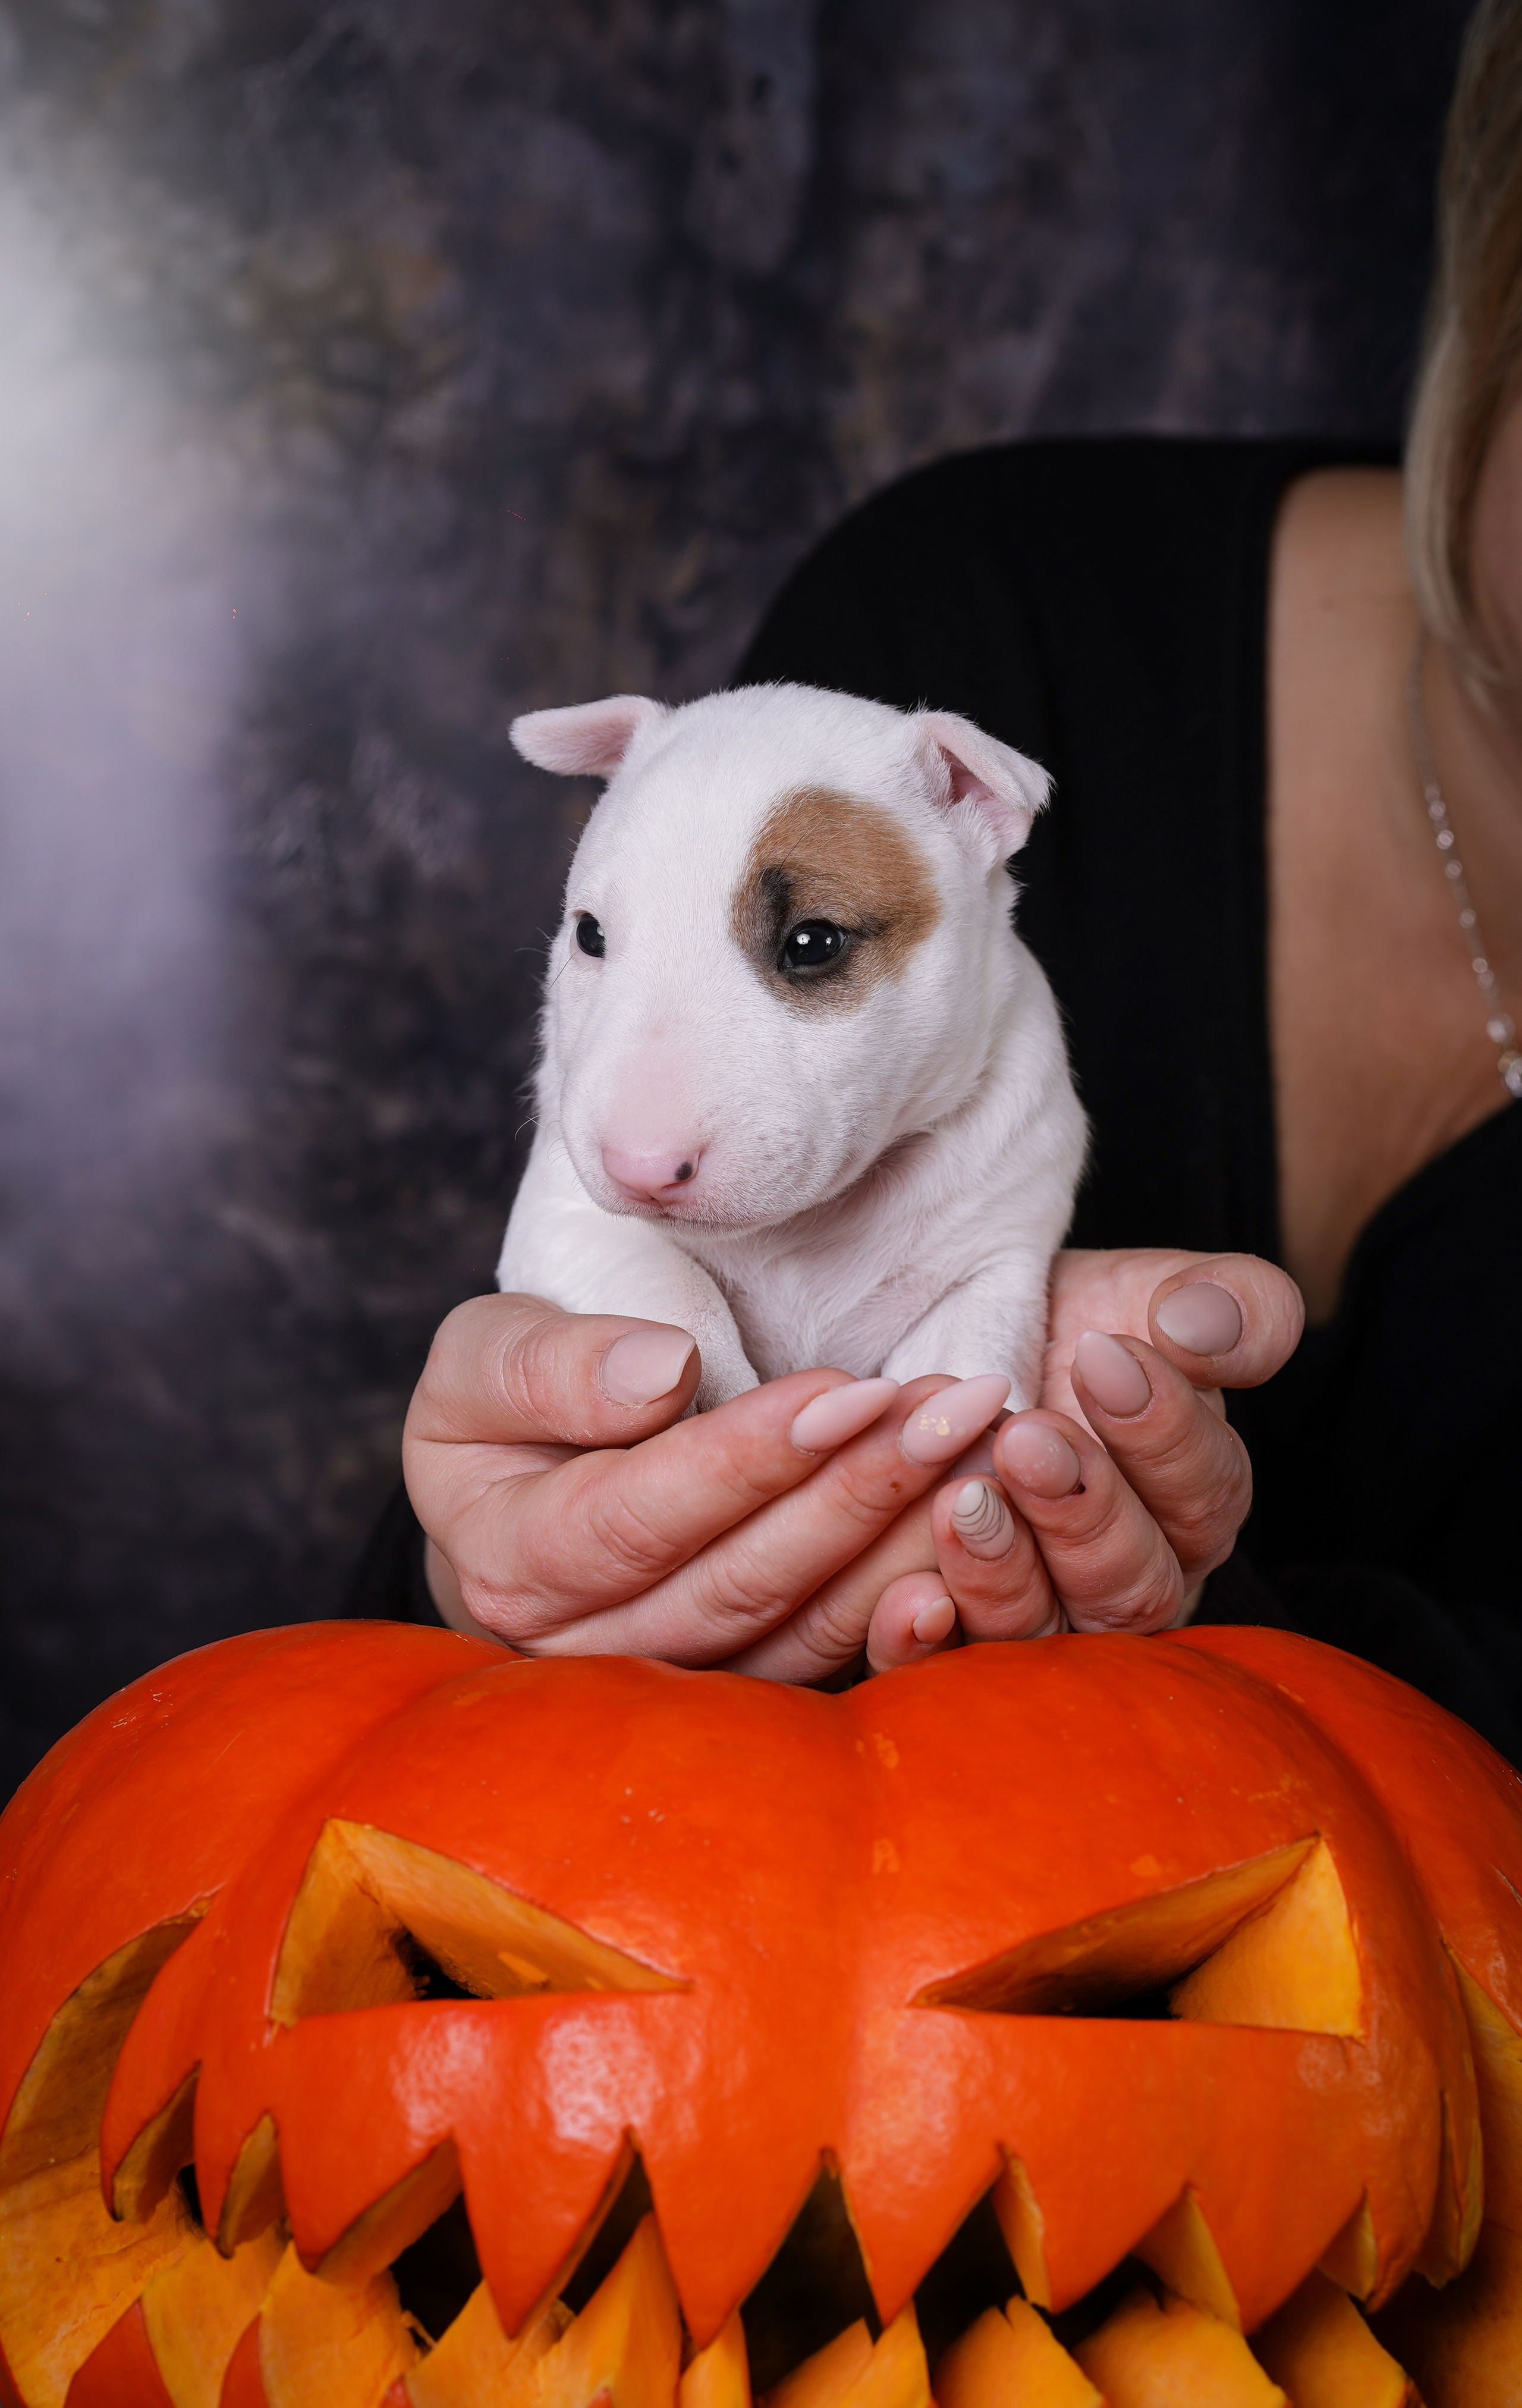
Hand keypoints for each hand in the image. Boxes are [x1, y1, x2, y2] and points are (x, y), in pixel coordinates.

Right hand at [402, 1296, 1014, 1664]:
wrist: (519, 1489)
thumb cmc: (505, 1409)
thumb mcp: (483, 1357)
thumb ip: (548, 1365)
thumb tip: (660, 1374)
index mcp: (513, 1562)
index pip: (643, 1517)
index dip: (754, 1456)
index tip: (856, 1387)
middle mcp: (589, 1649)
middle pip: (741, 1580)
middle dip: (861, 1487)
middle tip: (963, 1406)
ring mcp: (672, 1684)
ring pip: (802, 1628)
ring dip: (909, 1540)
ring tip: (992, 1449)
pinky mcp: (744, 1690)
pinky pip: (836, 1665)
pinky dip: (913, 1612)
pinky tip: (985, 1552)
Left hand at [811, 1249, 1302, 1675]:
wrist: (956, 1339)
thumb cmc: (1073, 1325)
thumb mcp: (1152, 1296)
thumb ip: (1226, 1305)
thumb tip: (1206, 1323)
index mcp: (1191, 1506)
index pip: (1206, 1494)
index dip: (1163, 1432)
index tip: (1104, 1355)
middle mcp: (1125, 1582)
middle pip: (1131, 1586)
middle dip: (1081, 1510)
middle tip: (1028, 1436)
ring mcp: (1038, 1619)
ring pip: (1040, 1633)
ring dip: (1003, 1572)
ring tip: (964, 1499)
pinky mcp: (948, 1638)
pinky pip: (941, 1667)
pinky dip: (922, 1638)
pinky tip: (906, 1595)